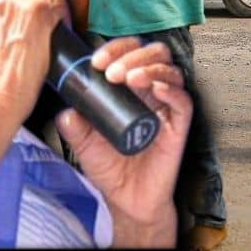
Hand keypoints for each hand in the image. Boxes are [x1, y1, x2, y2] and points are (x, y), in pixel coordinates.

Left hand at [58, 38, 190, 247]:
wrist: (127, 201)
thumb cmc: (111, 169)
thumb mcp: (84, 145)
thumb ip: (74, 127)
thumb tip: (66, 110)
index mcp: (129, 89)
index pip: (129, 54)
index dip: (116, 49)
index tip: (97, 62)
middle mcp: (150, 92)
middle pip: (154, 53)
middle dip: (132, 55)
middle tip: (112, 72)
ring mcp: (166, 107)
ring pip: (170, 70)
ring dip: (149, 67)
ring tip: (130, 79)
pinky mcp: (179, 125)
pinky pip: (183, 100)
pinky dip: (171, 90)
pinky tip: (156, 89)